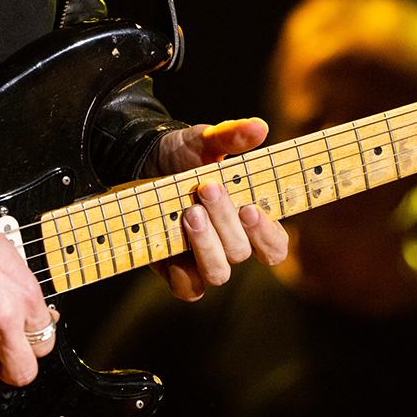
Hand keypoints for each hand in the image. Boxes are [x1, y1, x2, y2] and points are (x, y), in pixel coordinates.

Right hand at [0, 178, 53, 385]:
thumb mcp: (13, 263)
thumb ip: (24, 298)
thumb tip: (34, 320)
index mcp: (26, 298)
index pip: (44, 345)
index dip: (32, 344)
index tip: (23, 342)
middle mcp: (3, 320)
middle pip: (21, 374)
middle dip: (12, 369)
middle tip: (4, 360)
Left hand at [143, 118, 288, 300]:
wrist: (141, 165)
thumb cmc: (184, 156)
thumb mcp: (205, 141)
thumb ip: (232, 137)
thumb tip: (258, 128)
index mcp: (248, 221)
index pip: (275, 246)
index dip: (267, 234)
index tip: (250, 208)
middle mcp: (230, 246)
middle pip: (241, 252)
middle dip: (225, 221)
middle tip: (207, 188)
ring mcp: (203, 262)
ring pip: (218, 273)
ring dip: (206, 245)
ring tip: (190, 212)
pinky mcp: (175, 272)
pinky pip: (188, 289)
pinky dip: (183, 275)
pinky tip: (173, 249)